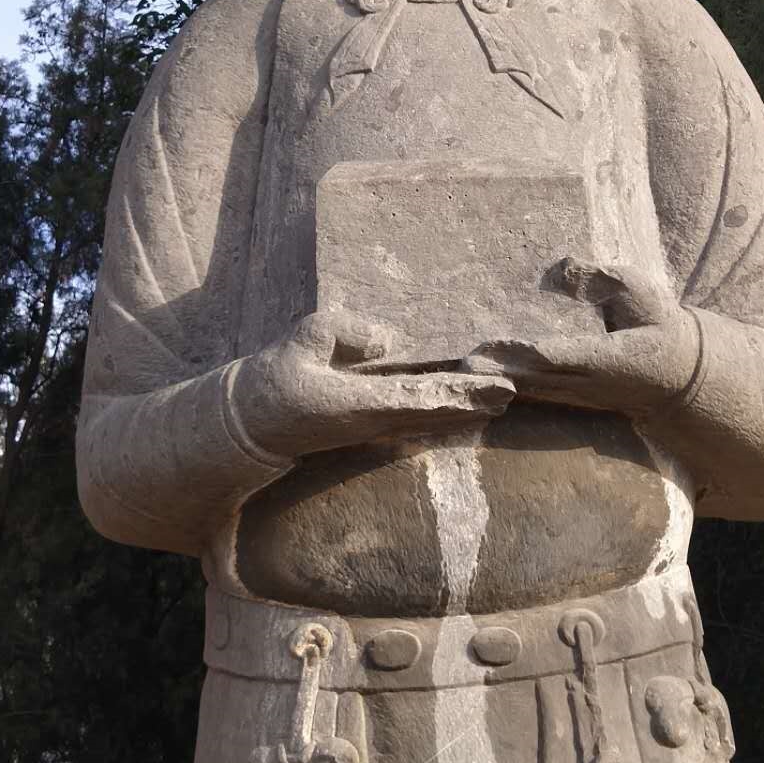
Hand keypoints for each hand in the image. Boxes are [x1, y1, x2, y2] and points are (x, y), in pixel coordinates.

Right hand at [233, 310, 513, 461]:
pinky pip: (414, 419)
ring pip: (427, 419)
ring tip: (501, 400)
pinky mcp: (367, 428)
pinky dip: (442, 414)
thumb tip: (385, 338)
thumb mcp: (299, 344)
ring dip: (463, 410)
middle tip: (513, 393)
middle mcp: (371, 422)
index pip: (418, 398)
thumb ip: (342, 332)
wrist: (250, 427)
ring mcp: (371, 429)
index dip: (457, 395)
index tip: (492, 390)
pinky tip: (464, 410)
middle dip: (473, 403)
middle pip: (433, 413)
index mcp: (356, 404)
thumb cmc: (272, 383)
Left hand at [465, 262, 699, 417]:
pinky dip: (513, 387)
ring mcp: (582, 394)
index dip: (528, 351)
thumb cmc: (657, 322)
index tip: (498, 345)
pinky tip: (486, 381)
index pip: (562, 354)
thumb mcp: (639, 290)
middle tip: (464, 363)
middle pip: (538, 378)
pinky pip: (540, 393)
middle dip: (500, 371)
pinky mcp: (576, 397)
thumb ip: (602, 277)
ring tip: (464, 372)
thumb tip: (565, 264)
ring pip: (535, 390)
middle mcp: (590, 381)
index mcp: (607, 355)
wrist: (678, 371)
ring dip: (500, 383)